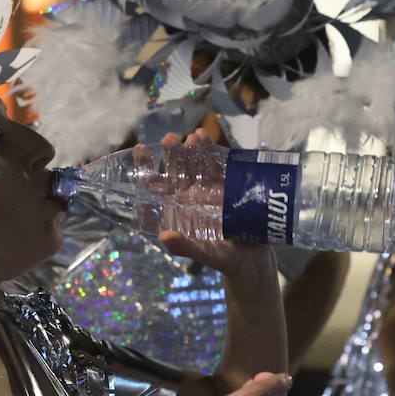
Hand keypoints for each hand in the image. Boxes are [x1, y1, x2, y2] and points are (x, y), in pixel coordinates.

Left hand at [148, 129, 275, 279]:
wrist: (253, 260)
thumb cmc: (224, 259)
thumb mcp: (204, 254)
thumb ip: (185, 248)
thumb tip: (164, 237)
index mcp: (177, 210)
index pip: (156, 186)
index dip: (147, 169)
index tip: (141, 150)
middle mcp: (190, 196)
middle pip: (177, 170)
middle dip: (173, 153)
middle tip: (170, 138)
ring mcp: (209, 188)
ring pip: (198, 163)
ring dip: (194, 148)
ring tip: (194, 135)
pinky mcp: (229, 185)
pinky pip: (219, 164)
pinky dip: (214, 151)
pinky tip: (208, 139)